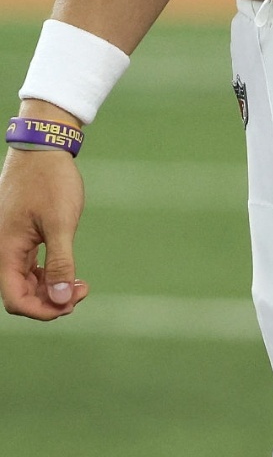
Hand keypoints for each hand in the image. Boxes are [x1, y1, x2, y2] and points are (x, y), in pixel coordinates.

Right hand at [0, 145, 87, 320]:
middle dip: (50, 299)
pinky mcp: (19, 233)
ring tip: (78, 282)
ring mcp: (10, 240)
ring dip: (50, 287)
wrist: (43, 146)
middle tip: (81, 290)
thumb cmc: (50, 180)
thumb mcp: (60, 223)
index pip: (15, 299)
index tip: (70, 303)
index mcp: (6, 250)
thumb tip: (61, 300)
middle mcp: (3, 248)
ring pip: (25, 279)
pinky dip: (46, 272)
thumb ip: (60, 263)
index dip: (42, 310)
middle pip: (20, 293)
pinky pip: (28, 264)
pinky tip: (66, 269)